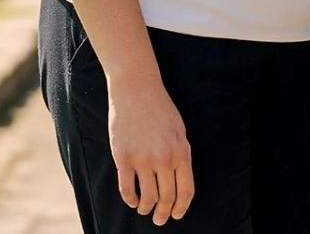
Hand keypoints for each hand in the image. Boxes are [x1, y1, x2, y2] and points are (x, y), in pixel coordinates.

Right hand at [107, 75, 193, 224]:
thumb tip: (178, 180)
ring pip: (147, 197)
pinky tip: (132, 201)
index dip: (181, 207)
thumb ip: (180, 155)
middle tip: (159, 219)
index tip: (176, 215)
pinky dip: (130, 200)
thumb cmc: (160, 109)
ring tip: (145, 209)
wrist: (136, 89)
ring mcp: (142, 159)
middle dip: (163, 213)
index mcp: (181, 152)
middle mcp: (163, 159)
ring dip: (146, 208)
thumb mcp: (179, 131)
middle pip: (166, 197)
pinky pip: (127, 189)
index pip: (186, 191)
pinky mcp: (123, 158)